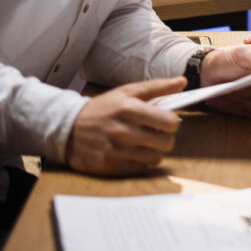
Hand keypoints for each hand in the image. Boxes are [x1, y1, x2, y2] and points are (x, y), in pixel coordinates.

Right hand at [67, 77, 183, 175]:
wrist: (67, 129)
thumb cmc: (102, 108)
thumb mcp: (126, 92)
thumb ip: (156, 87)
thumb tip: (182, 81)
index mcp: (128, 109)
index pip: (169, 122)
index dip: (173, 122)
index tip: (167, 121)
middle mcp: (122, 131)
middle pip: (166, 142)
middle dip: (166, 138)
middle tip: (157, 133)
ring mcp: (115, 151)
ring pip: (156, 158)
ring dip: (154, 151)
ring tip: (145, 143)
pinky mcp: (110, 167)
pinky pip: (141, 168)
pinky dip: (141, 161)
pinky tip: (133, 152)